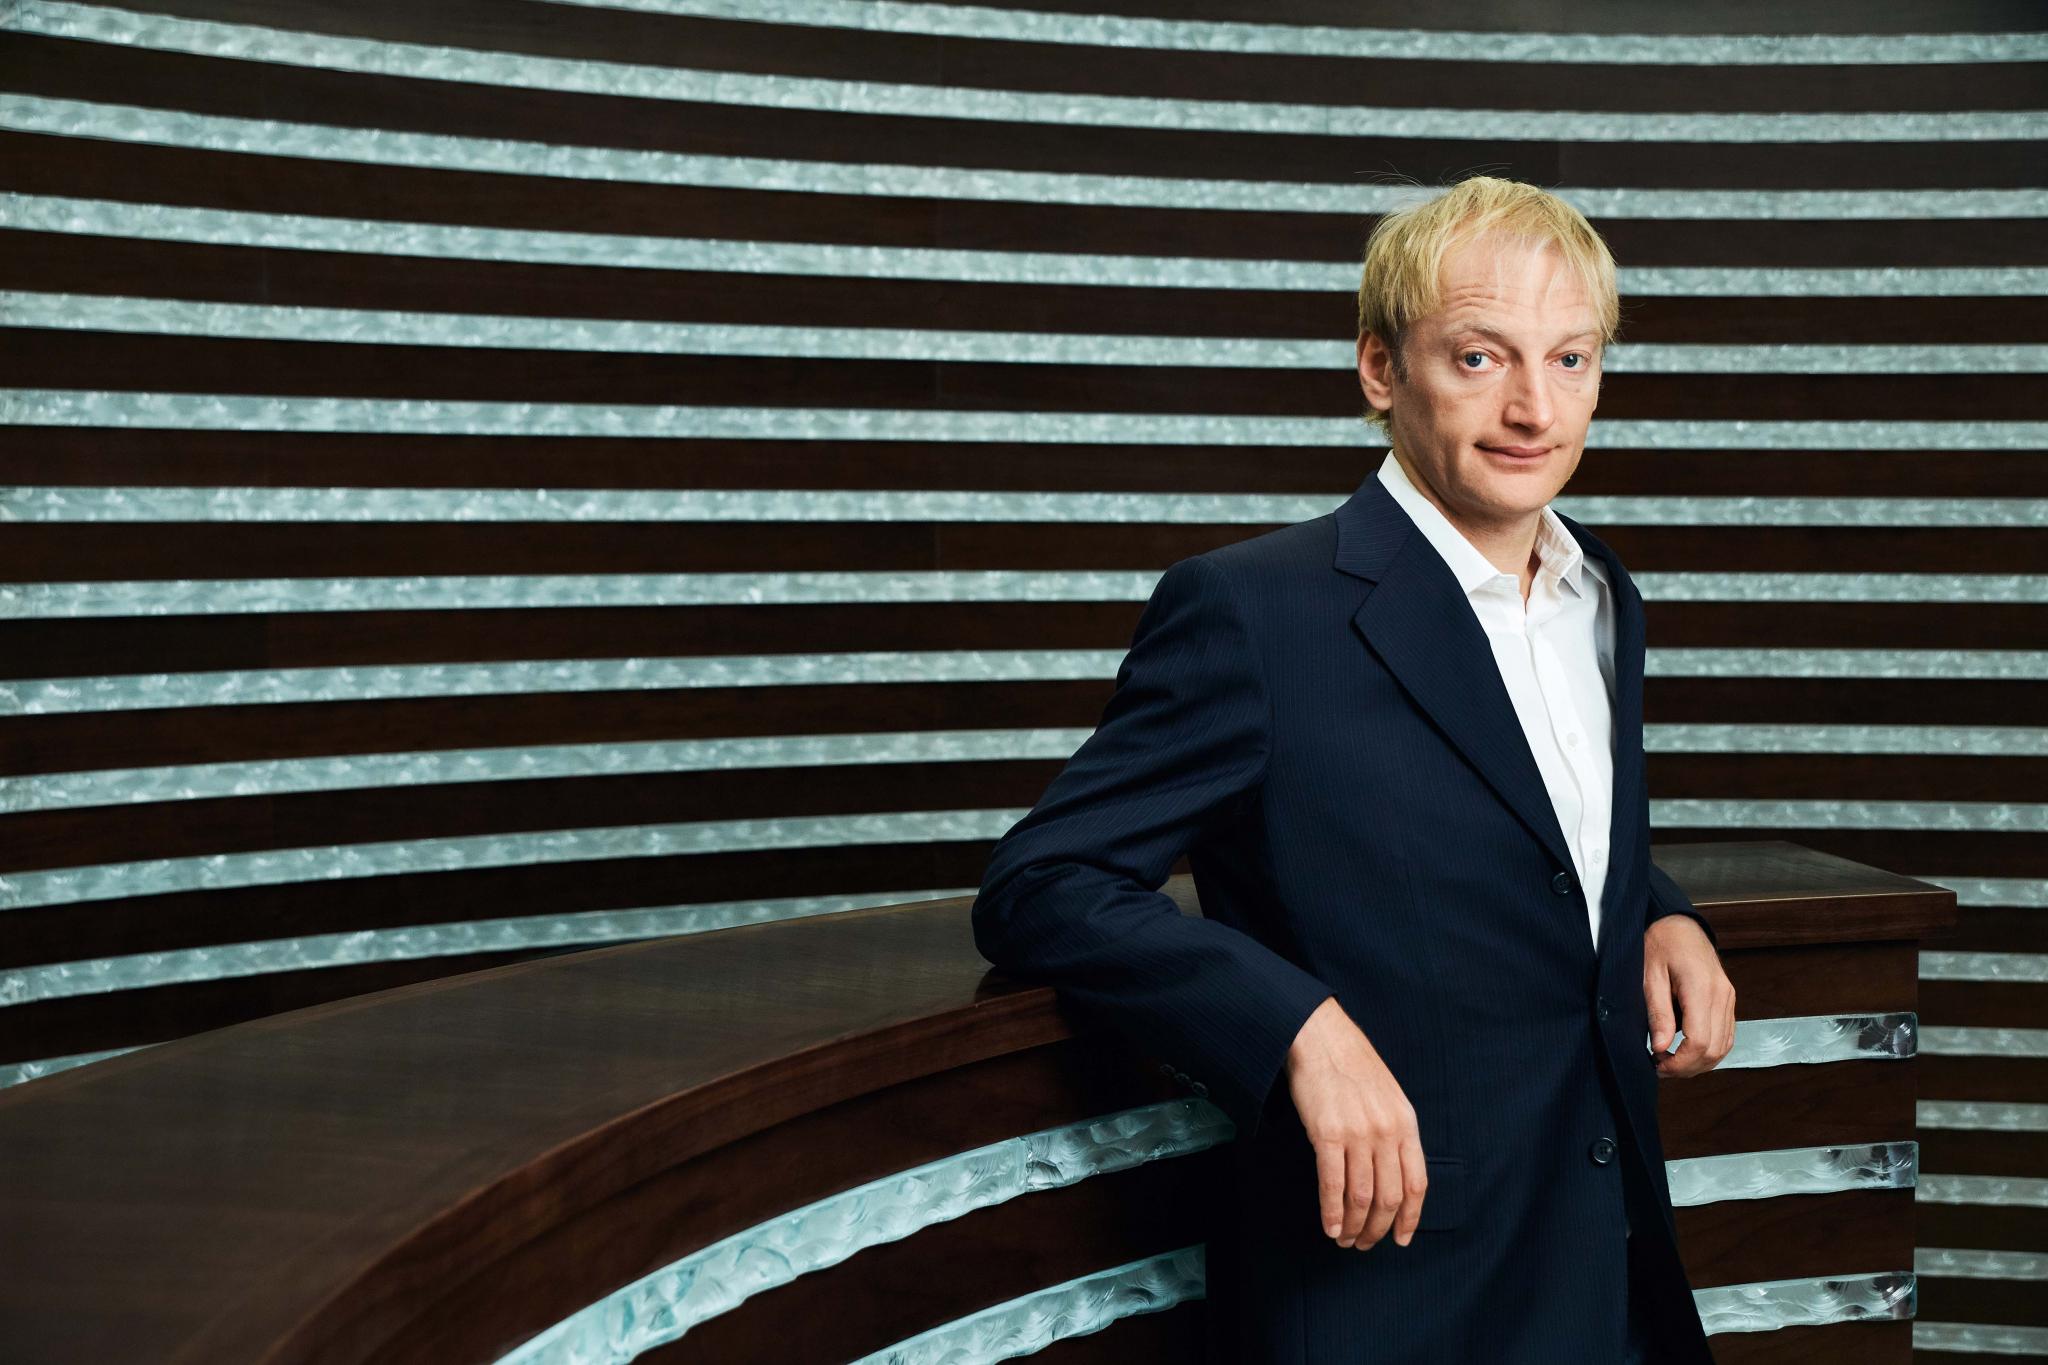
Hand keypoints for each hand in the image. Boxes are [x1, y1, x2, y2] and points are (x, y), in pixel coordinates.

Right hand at [1285, 996, 1426, 1250]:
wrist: (1319, 1036)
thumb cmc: (1351, 1065)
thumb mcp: (1388, 1096)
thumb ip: (1394, 1132)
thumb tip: (1391, 1174)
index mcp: (1406, 1123)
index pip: (1417, 1183)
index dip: (1410, 1218)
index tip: (1401, 1238)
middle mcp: (1387, 1131)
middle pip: (1389, 1196)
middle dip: (1378, 1228)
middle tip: (1365, 1244)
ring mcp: (1358, 1133)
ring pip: (1361, 1196)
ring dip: (1354, 1226)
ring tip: (1345, 1239)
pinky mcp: (1327, 1133)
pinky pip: (1333, 1184)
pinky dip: (1332, 1211)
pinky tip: (1329, 1226)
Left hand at [1645, 915, 1734, 1077]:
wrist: (1678, 923)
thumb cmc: (1659, 944)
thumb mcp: (1649, 976)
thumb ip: (1658, 1013)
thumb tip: (1661, 1048)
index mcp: (1702, 988)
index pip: (1699, 1042)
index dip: (1679, 1062)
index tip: (1657, 1064)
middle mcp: (1722, 996)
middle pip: (1714, 1050)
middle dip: (1687, 1067)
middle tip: (1660, 1067)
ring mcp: (1729, 998)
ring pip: (1723, 1047)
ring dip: (1699, 1062)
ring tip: (1670, 1062)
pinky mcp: (1728, 1001)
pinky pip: (1725, 1036)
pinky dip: (1708, 1050)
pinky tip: (1685, 1051)